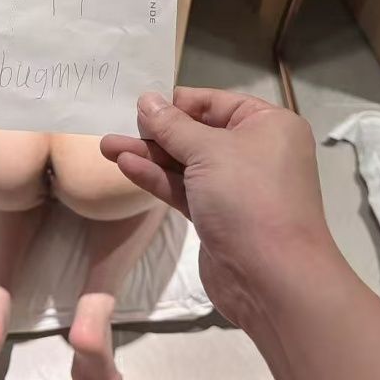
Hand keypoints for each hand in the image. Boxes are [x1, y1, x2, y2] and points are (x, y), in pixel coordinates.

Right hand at [101, 88, 330, 328]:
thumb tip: (148, 100)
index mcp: (268, 126)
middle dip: (157, 131)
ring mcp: (235, 187)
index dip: (179, 102)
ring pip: (186, 162)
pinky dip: (157, 177)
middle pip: (199, 132)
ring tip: (107, 146)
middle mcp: (255, 152)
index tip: (143, 102)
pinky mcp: (217, 216)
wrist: (272, 279)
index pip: (216, 102)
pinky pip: (184, 188)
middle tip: (118, 124)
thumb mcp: (208, 151)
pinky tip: (126, 165)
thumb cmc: (248, 197)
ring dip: (149, 155)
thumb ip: (173, 125)